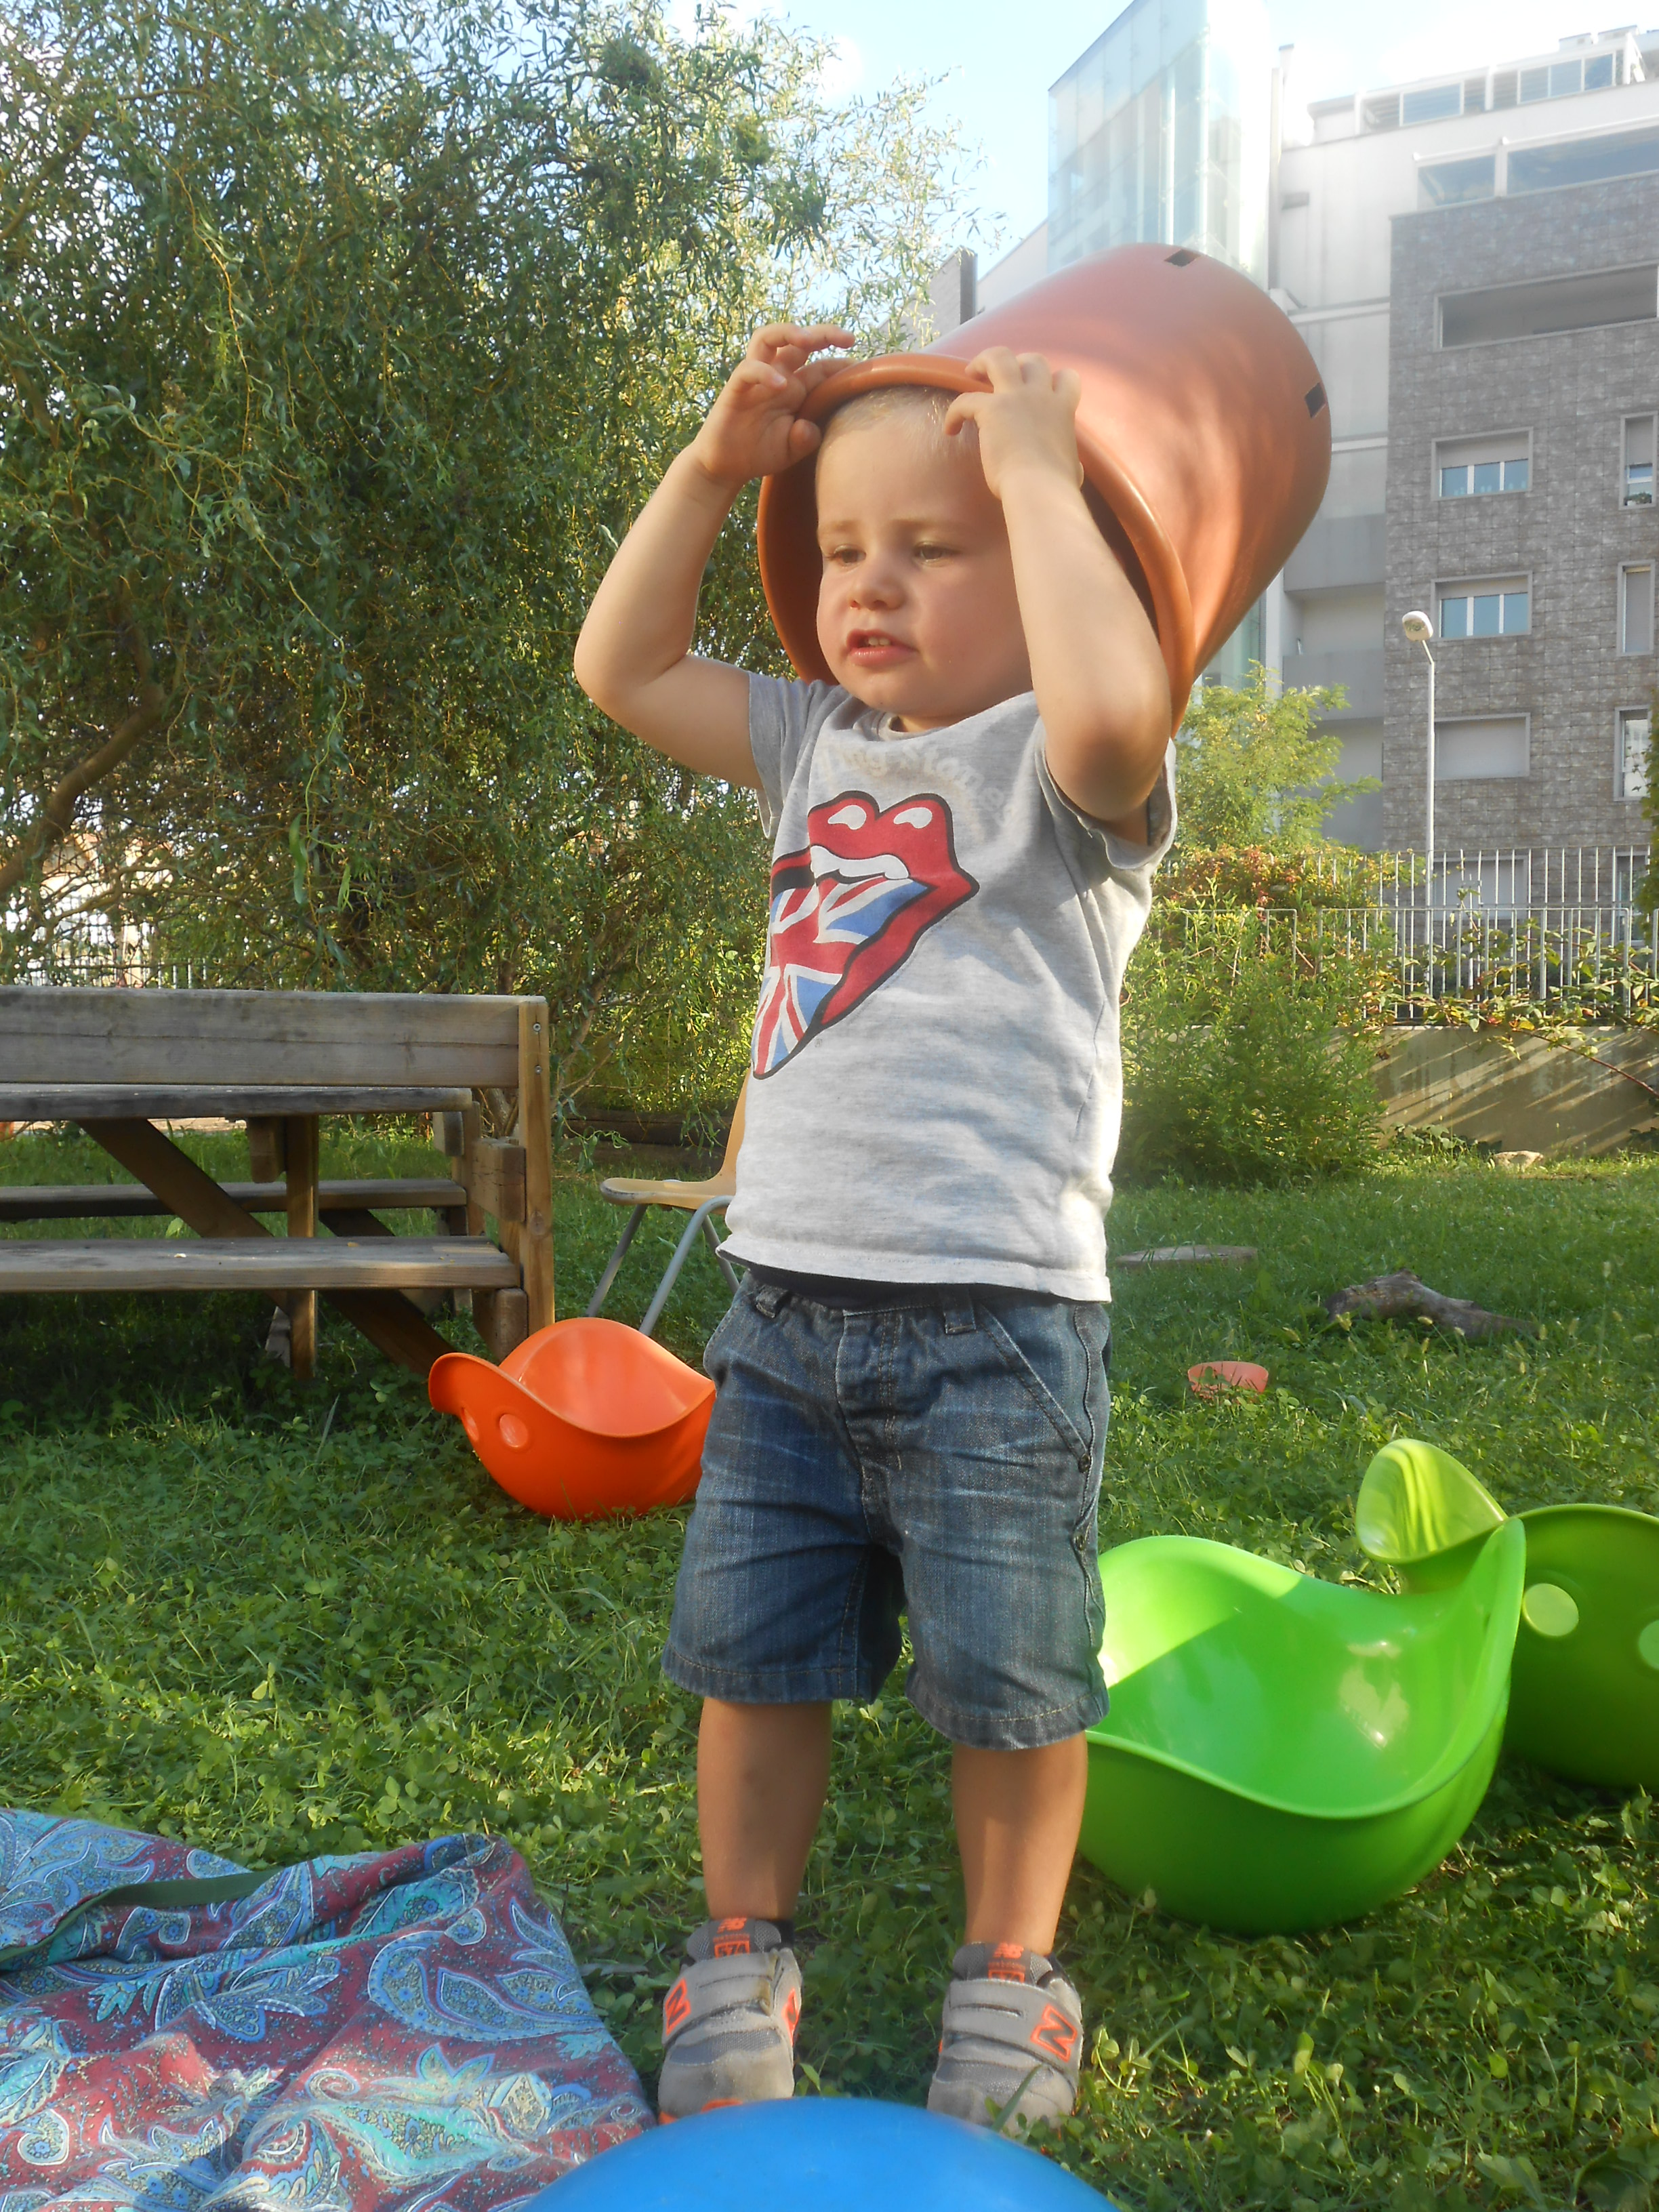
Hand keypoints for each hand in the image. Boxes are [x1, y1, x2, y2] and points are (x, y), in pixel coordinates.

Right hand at [690, 322, 854, 489]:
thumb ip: (806, 439)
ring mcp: (755, 379)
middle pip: (799, 340)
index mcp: (796, 388)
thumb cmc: (759, 453)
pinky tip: (780, 385)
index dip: (842, 364)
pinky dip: (765, 373)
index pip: (822, 367)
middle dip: (823, 333)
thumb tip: (810, 428)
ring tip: (807, 340)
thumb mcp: (791, 450)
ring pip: (768, 338)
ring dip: (788, 332)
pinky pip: (748, 370)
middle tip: (848, 337)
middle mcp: (778, 376)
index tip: (864, 369)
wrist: (725, 466)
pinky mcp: (735, 389)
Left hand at [943, 349, 1082, 503]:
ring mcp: (1016, 398)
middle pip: (1033, 360)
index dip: (1052, 380)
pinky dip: (954, 413)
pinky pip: (965, 400)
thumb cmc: (1056, 486)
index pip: (1066, 378)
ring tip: (971, 373)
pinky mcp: (992, 409)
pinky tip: (951, 429)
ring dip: (984, 361)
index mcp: (1063, 410)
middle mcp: (1041, 396)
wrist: (1039, 489)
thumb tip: (1074, 469)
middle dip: (1017, 363)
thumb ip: (1070, 460)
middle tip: (1000, 378)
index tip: (1038, 392)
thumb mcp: (1073, 468)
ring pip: (999, 357)